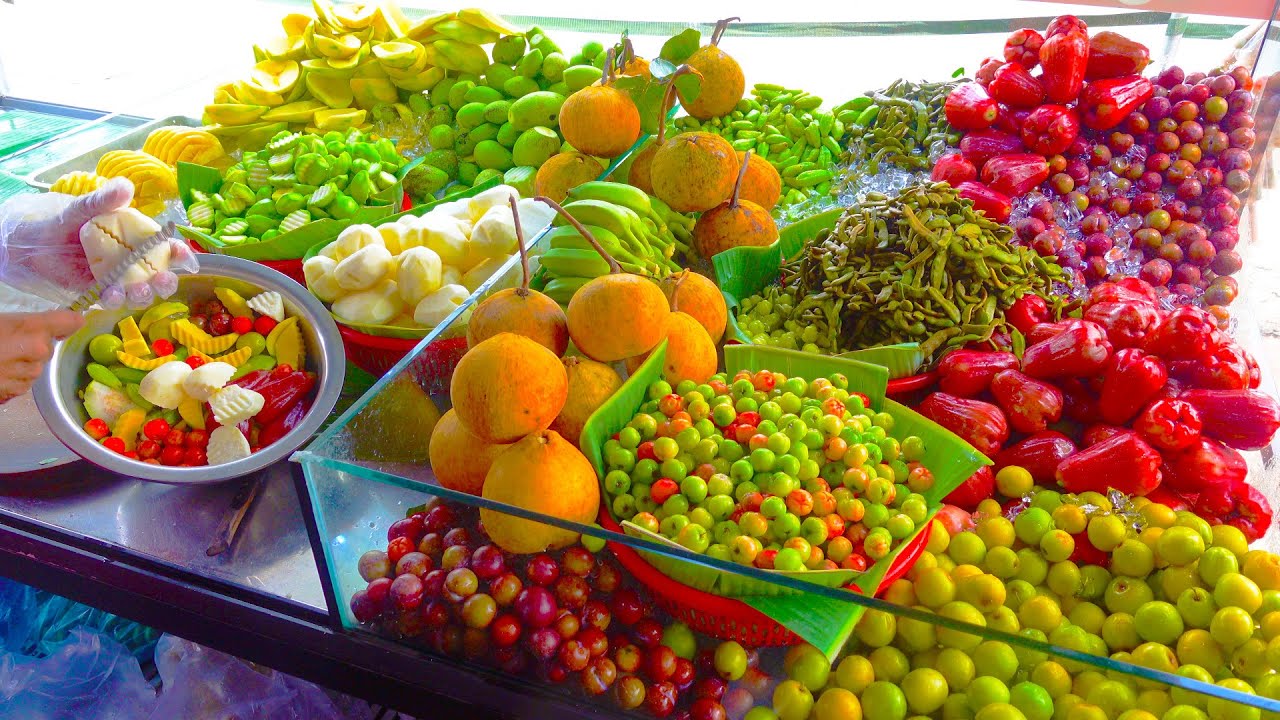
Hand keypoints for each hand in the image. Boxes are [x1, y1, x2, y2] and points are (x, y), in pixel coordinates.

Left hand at [0, 180, 196, 307]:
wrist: (35, 244)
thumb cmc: (65, 223)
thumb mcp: (85, 208)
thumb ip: (104, 199)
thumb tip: (126, 186)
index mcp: (138, 240)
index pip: (167, 249)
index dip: (180, 254)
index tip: (182, 257)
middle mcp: (133, 262)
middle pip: (160, 276)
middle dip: (166, 282)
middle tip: (162, 280)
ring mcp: (119, 279)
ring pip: (142, 293)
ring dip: (144, 295)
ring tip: (136, 291)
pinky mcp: (101, 292)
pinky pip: (115, 300)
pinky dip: (116, 299)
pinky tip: (111, 294)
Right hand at [0, 311, 83, 404]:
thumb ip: (20, 322)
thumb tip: (31, 324)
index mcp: (32, 329)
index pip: (70, 321)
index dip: (69, 320)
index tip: (67, 321)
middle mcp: (37, 353)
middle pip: (48, 345)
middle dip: (33, 342)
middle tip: (6, 339)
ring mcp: (28, 375)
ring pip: (35, 364)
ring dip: (22, 360)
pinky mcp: (15, 393)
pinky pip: (23, 380)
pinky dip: (12, 376)